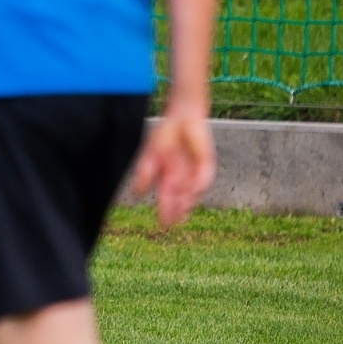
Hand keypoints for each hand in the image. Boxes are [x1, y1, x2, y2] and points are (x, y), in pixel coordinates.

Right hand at [130, 110, 214, 229]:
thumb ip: (144, 173)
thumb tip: (136, 193)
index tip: (163, 225)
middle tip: (171, 224)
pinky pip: (203, 178)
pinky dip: (198, 185)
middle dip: (176, 211)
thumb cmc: (165, 134)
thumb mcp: (150, 156)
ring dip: (187, 202)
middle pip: (180, 199)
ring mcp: (195, 172)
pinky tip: (191, 192)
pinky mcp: (206, 164)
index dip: (166, 212)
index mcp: (169, 178)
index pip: (167, 199)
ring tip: (181, 213)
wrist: (181, 117)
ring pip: (192, 192)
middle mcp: (183, 178)